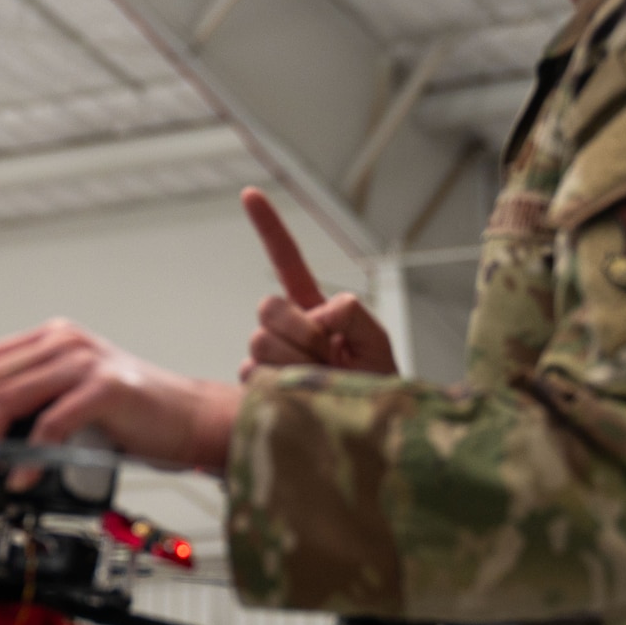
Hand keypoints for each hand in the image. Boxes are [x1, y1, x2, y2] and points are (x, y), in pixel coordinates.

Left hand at [0, 319, 241, 472]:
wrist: (191, 419)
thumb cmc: (130, 415)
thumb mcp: (69, 396)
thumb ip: (28, 401)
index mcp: (48, 340)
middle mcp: (62, 342)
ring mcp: (84, 361)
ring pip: (10, 394)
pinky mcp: (107, 388)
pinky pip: (52, 422)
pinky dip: (30, 455)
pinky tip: (23, 476)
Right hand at [239, 188, 396, 380]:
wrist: (367, 430)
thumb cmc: (374, 386)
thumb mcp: (375, 341)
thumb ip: (351, 313)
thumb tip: (316, 313)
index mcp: (313, 307)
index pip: (287, 260)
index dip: (269, 227)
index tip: (250, 193)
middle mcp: (285, 327)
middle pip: (268, 307)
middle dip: (303, 332)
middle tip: (331, 358)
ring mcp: (267, 355)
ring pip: (261, 341)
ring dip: (298, 361)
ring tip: (322, 380)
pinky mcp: (255, 384)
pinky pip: (254, 372)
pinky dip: (281, 383)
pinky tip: (301, 395)